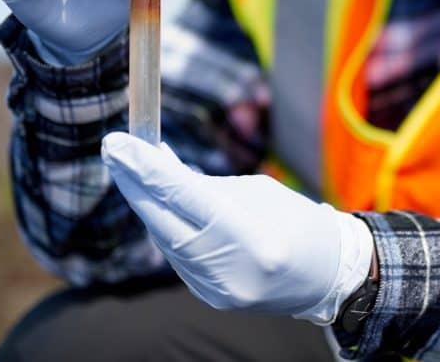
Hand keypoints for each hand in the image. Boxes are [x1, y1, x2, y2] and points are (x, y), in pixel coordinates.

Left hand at [100, 133, 373, 324]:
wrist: (327, 276)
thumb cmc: (299, 223)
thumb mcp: (258, 192)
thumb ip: (206, 185)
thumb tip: (158, 166)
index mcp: (248, 236)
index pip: (183, 197)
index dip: (145, 167)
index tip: (118, 142)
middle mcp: (227, 269)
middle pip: (162, 220)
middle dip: (133, 183)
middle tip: (112, 150)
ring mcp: (216, 290)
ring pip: (164, 238)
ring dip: (147, 203)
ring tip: (133, 169)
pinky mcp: (209, 297)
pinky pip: (177, 256)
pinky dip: (166, 226)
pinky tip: (158, 204)